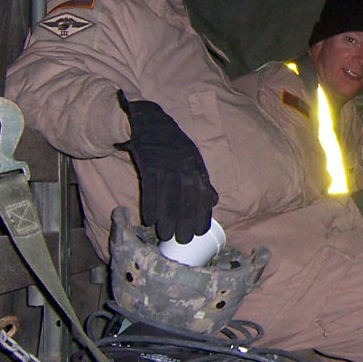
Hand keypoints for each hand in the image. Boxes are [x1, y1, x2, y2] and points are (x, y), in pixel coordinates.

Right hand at [115, 92, 217, 241]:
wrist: (149, 121)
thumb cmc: (171, 145)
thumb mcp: (191, 159)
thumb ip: (201, 180)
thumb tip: (214, 201)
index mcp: (196, 165)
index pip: (203, 193)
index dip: (203, 213)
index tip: (201, 231)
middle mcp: (184, 166)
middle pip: (187, 198)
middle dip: (186, 221)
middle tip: (183, 240)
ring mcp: (167, 164)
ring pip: (169, 196)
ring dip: (167, 218)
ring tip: (165, 235)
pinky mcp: (149, 163)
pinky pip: (150, 188)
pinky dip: (150, 205)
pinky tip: (148, 219)